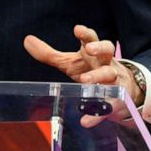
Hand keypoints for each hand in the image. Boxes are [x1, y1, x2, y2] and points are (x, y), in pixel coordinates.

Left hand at [24, 24, 140, 127]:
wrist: (123, 91)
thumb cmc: (91, 71)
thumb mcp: (70, 62)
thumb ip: (49, 54)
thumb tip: (27, 40)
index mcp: (93, 53)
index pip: (91, 38)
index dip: (86, 34)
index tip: (78, 29)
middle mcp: (106, 62)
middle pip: (107, 49)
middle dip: (99, 48)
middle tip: (89, 49)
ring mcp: (114, 80)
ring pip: (110, 74)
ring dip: (98, 76)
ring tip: (84, 80)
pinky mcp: (117, 100)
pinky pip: (109, 106)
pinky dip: (98, 114)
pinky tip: (86, 121)